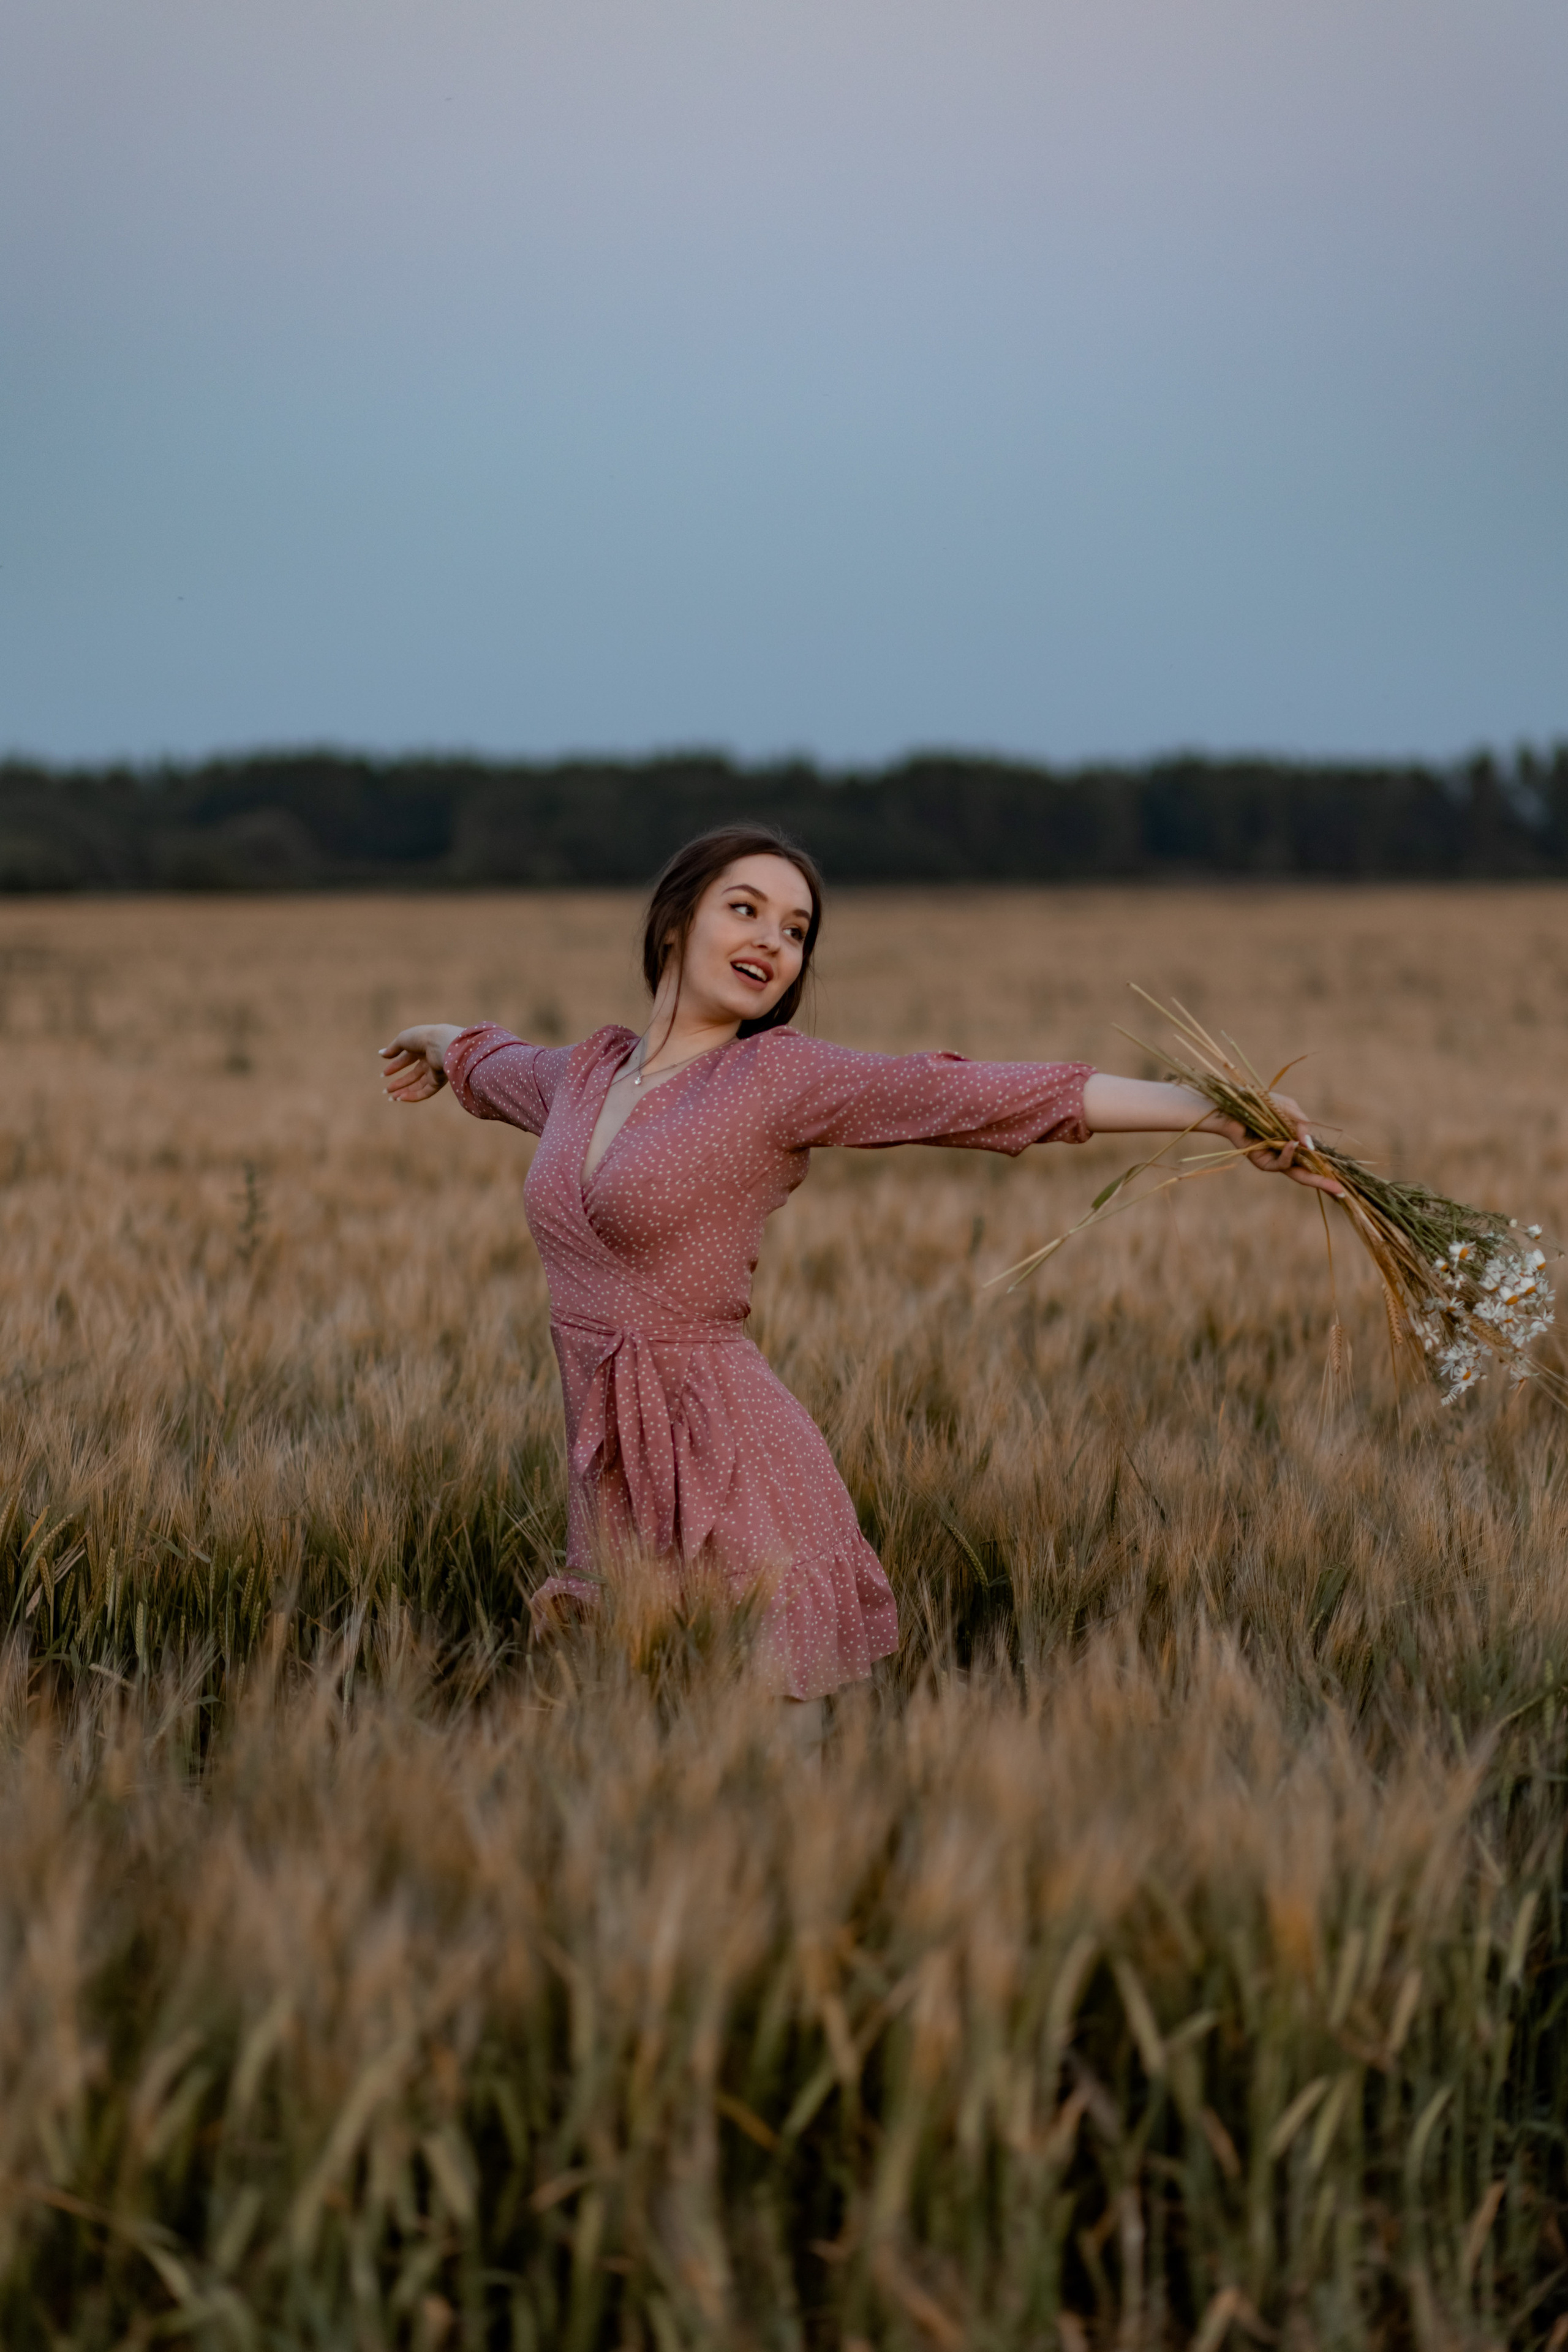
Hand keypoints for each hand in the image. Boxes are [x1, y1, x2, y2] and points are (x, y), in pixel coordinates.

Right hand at [380, 1024, 464, 1103]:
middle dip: (399, 1083)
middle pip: (413, 1075)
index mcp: (422, 1047)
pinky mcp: (439, 1081)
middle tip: (386, 1090)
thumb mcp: (403, 1040)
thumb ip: (392, 1048)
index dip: (395, 1066)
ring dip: (404, 1091)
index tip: (384, 1074)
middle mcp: (430, 1060)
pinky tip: (401, 1098)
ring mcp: (435, 1071)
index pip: (407, 1059)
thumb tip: (381, 1054)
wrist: (441, 1044)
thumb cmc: (422, 1037)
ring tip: (391, 1097)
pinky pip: (426, 1091)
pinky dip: (413, 1096)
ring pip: (419, 1085)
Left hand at [1208, 1092, 1344, 1195]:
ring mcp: (1274, 1160)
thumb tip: (1311, 1147)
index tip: (1344, 1182)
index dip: (1328, 1170)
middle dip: (1325, 1184)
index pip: (1315, 1161)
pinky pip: (1281, 1163)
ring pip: (1297, 1174)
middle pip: (1308, 1175)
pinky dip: (1289, 1154)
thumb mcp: (1289, 1110)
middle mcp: (1286, 1155)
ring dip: (1315, 1177)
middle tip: (1342, 1194)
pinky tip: (1292, 1144)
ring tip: (1331, 1180)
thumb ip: (1303, 1126)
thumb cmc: (1262, 1104)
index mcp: (1296, 1143)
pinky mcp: (1262, 1162)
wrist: (1235, 1104)